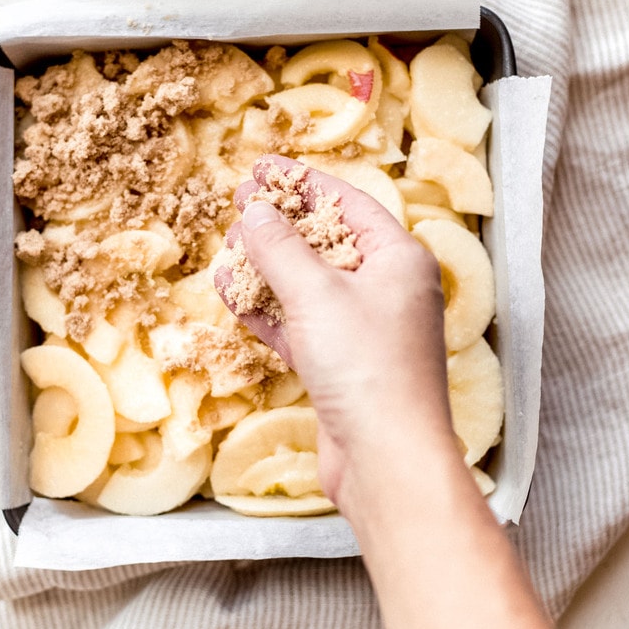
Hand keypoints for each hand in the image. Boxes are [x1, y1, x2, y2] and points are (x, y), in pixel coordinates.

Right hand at [214, 155, 457, 514]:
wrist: (387, 460)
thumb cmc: (367, 367)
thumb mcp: (317, 293)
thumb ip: (280, 247)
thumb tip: (256, 211)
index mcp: (400, 258)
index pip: (349, 203)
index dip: (303, 182)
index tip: (262, 169)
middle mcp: (388, 289)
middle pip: (327, 241)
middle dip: (280, 225)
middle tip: (239, 207)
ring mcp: (364, 329)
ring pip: (309, 284)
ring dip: (267, 268)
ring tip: (228, 249)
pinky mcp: (341, 365)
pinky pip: (300, 324)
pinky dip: (268, 310)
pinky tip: (233, 294)